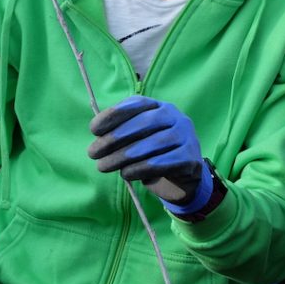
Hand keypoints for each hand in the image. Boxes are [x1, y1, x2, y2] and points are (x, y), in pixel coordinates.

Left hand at [88, 96, 212, 211]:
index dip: (114, 114)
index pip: (137, 104)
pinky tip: (126, 174)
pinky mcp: (191, 159)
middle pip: (145, 123)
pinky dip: (141, 168)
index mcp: (161, 107)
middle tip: (93, 152)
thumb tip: (99, 136)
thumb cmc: (153, 155)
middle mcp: (176, 117)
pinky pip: (163, 162)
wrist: (182, 179)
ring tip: (103, 166)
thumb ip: (121, 134)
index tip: (93, 129)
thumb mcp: (137, 140)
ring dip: (124, 156)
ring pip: (154, 143)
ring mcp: (187, 137)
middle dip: (115, 137)